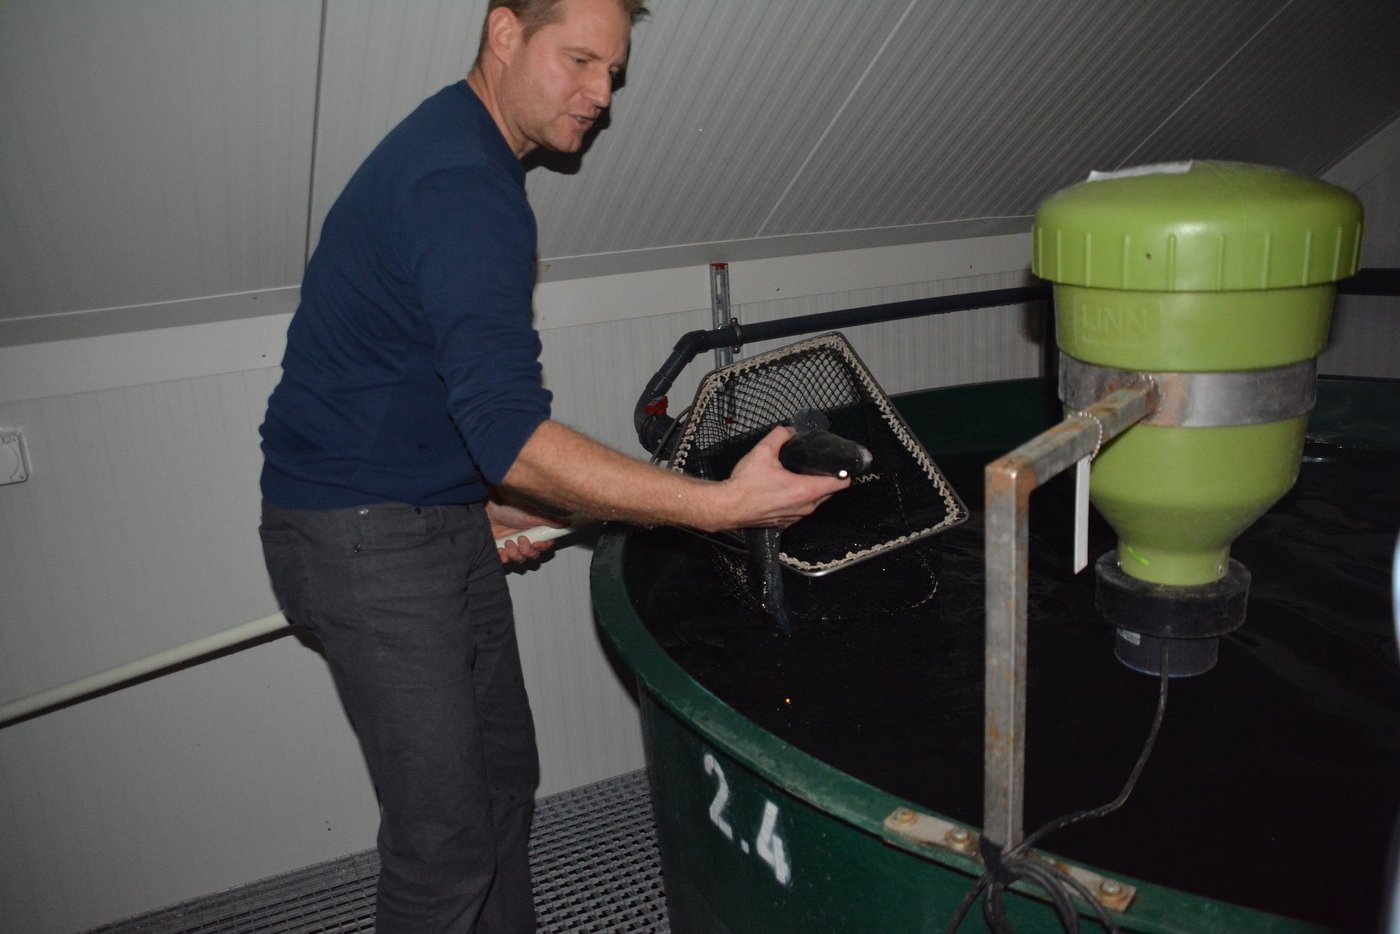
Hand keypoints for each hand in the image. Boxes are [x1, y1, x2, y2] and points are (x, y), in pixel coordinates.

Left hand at [487, 497, 566, 564]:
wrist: (487, 507)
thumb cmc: (507, 506)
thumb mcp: (531, 514)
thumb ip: (549, 521)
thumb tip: (568, 522)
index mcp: (534, 531)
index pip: (544, 546)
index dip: (543, 547)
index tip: (538, 543)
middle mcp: (524, 539)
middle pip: (532, 556)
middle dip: (527, 551)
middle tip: (521, 540)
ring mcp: (512, 545)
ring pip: (520, 560)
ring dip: (515, 554)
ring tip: (508, 542)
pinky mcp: (500, 549)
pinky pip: (505, 561)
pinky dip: (503, 557)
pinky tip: (500, 548)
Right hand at [720, 426, 851, 529]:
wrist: (727, 507)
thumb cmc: (745, 484)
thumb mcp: (763, 451)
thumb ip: (780, 436)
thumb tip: (789, 430)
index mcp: (806, 490)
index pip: (841, 483)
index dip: (844, 471)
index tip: (839, 462)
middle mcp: (806, 507)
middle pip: (830, 492)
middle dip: (827, 478)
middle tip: (816, 464)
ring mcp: (796, 517)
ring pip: (816, 502)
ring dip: (813, 490)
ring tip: (800, 475)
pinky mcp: (786, 523)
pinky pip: (801, 509)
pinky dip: (800, 500)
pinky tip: (787, 489)